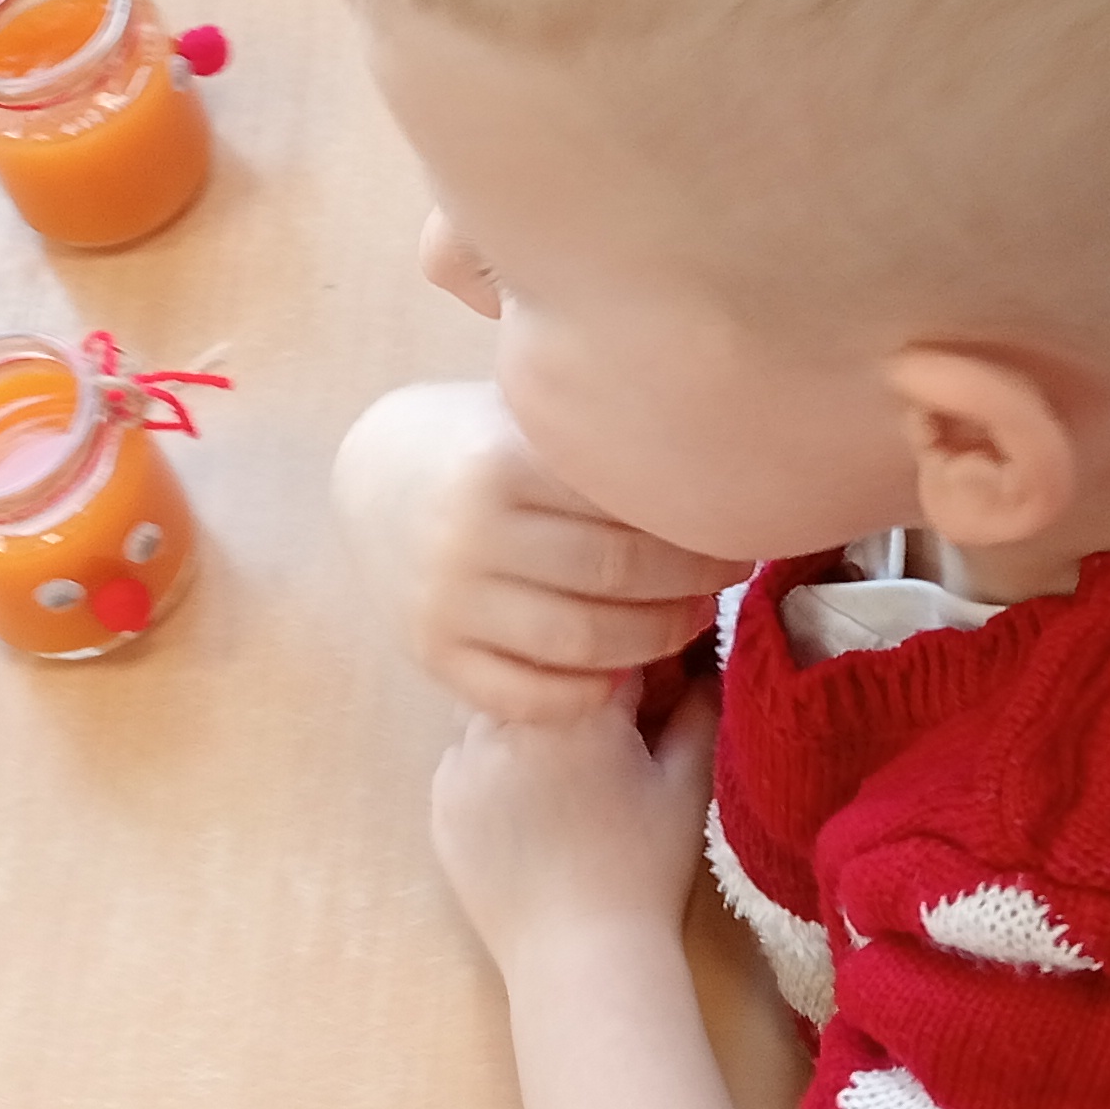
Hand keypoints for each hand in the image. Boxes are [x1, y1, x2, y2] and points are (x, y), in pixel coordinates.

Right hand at [335, 381, 724, 722]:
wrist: (371, 476)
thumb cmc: (481, 437)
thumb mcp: (529, 411)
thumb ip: (600, 436)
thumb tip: (724, 457)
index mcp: (499, 461)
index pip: (628, 509)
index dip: (698, 527)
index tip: (738, 529)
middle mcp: (468, 535)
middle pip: (617, 578)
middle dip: (692, 584)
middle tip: (727, 576)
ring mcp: (446, 602)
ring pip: (584, 645)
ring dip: (656, 641)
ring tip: (690, 620)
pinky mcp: (431, 655)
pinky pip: (528, 697)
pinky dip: (589, 694)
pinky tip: (623, 672)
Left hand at [430, 690, 720, 976]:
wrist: (582, 958)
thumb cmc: (646, 872)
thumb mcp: (687, 785)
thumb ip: (700, 708)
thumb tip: (703, 661)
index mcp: (578, 710)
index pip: (608, 654)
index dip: (639, 673)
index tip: (652, 704)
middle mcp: (510, 722)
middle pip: (544, 674)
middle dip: (575, 692)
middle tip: (607, 742)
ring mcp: (465, 762)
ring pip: (498, 710)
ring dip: (529, 722)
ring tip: (564, 774)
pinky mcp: (441, 801)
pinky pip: (465, 758)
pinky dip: (494, 765)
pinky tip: (529, 803)